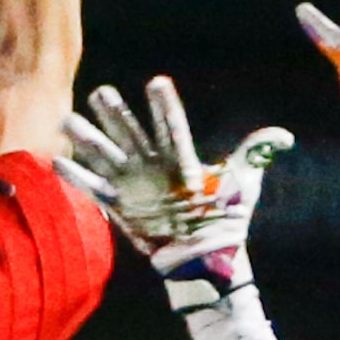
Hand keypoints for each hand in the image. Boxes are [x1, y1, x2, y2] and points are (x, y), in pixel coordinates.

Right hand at [58, 77, 291, 304]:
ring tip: (68, 120)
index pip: (171, 128)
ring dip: (88, 140)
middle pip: (132, 135)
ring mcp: (135, 185)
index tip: (157, 82)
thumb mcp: (244, 184)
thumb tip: (283, 137)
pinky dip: (76, 178)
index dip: (165, 107)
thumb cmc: (226, 218)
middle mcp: (154, 166)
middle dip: (116, 115)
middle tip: (102, 92)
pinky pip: (95, 191)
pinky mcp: (121, 208)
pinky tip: (56, 161)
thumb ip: (255, 155)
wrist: (206, 257)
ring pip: (107, 156)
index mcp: (182, 159)